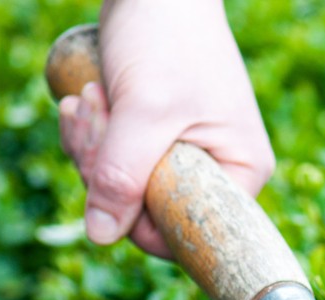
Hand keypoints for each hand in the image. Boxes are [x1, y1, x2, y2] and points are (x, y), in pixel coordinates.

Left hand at [58, 0, 274, 256]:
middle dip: (106, 169)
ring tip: (89, 98)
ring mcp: (188, 155)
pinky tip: (84, 100)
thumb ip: (122, 176)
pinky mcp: (157, 138)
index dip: (138, 217)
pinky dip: (93, 136)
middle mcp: (220, 172)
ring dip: (93, 147)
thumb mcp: (145, 111)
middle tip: (94, 112)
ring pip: (126, 187)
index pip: (187, 232)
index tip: (108, 171)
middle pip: (150, 211)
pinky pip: (118, 162)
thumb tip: (100, 235)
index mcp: (241, 175)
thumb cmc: (167, 39)